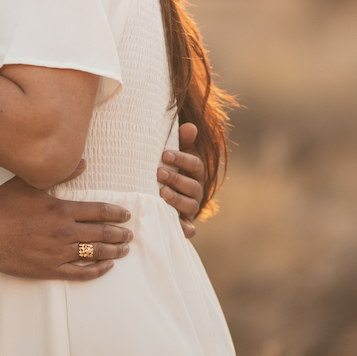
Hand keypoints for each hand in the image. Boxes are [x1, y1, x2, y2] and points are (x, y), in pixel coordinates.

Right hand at [0, 177, 131, 279]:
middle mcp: (63, 232)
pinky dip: (97, 271)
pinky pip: (79, 273)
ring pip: (95, 254)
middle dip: (120, 234)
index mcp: (61, 210)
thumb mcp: (29, 183)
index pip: (99, 211)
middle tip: (129, 235)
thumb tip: (83, 162)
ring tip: (124, 250)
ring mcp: (57, 253)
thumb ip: (60, 174)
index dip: (117, 214)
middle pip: (102, 234)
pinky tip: (107, 267)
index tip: (126, 215)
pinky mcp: (48, 269)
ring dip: (114, 252)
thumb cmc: (2, 205)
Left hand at [159, 122, 205, 239]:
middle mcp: (197, 190)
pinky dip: (184, 228)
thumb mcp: (178, 155)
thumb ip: (183, 142)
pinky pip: (188, 228)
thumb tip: (189, 126)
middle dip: (176, 179)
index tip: (164, 154)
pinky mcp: (186, 223)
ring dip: (177, 199)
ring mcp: (192, 208)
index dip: (181, 159)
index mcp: (196, 172)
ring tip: (161, 193)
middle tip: (159, 173)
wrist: (172, 196)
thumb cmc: (172, 170)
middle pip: (192, 186)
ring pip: (190, 205)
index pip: (194, 164)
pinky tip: (175, 224)